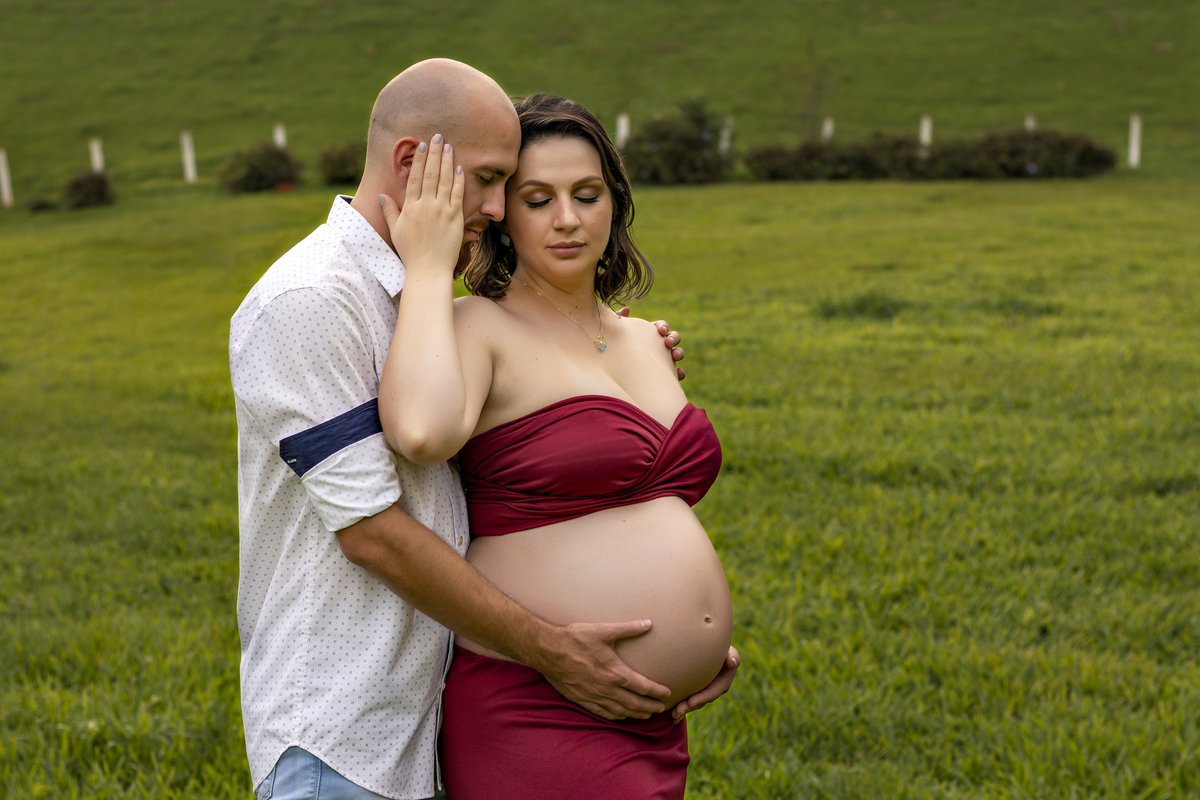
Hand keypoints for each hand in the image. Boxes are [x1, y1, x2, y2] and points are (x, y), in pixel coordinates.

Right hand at [378, 133, 464, 277]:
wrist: (428, 269)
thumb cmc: (411, 252)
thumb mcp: (396, 231)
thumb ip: (390, 211)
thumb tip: (381, 196)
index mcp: (410, 207)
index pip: (414, 177)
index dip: (418, 159)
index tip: (421, 145)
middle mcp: (425, 206)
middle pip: (430, 174)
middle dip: (434, 153)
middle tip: (438, 136)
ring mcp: (441, 211)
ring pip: (444, 181)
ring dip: (447, 162)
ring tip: (449, 146)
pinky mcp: (455, 219)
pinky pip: (457, 196)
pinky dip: (458, 181)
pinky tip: (459, 168)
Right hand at [536, 620, 670, 720]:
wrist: (548, 651)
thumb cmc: (576, 638)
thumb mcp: (603, 630)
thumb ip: (628, 629)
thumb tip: (648, 624)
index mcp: (614, 672)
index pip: (642, 687)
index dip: (656, 692)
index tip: (667, 693)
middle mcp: (606, 688)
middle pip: (634, 703)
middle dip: (650, 707)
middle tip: (662, 709)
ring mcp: (594, 697)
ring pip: (620, 711)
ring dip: (636, 714)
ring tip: (646, 715)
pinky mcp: (582, 700)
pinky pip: (603, 714)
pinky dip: (616, 717)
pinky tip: (621, 716)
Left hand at [616, 309, 684, 380]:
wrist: (617, 375)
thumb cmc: (618, 351)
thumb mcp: (618, 336)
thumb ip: (620, 321)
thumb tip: (626, 309)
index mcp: (650, 335)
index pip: (661, 326)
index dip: (663, 326)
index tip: (660, 330)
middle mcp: (660, 346)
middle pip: (673, 337)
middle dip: (673, 338)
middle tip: (668, 343)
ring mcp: (664, 360)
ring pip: (677, 353)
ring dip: (678, 352)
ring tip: (674, 356)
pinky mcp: (666, 373)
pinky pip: (677, 373)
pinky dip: (680, 372)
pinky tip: (678, 373)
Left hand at [672, 645, 739, 721]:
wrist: (710, 648)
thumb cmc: (721, 648)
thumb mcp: (730, 651)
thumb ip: (732, 656)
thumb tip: (732, 663)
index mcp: (723, 683)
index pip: (711, 692)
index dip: (701, 698)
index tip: (690, 701)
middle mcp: (713, 690)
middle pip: (700, 701)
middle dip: (689, 707)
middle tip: (677, 711)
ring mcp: (704, 692)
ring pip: (693, 703)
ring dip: (683, 710)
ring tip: (673, 714)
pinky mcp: (695, 691)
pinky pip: (687, 701)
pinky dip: (680, 709)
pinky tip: (672, 716)